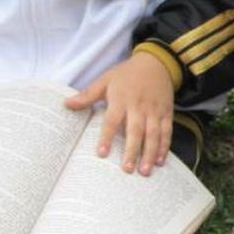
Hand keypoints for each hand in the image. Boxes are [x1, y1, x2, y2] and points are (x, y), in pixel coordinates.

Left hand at [65, 52, 174, 175]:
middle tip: (127, 170)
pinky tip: (160, 161)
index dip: (107, 137)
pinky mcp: (166, 112)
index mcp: (122, 99)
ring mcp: (155, 110)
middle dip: (132, 151)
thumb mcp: (105, 80)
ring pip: (153, 134)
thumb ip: (87, 95)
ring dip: (149, 153)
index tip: (101, 154)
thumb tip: (67, 104)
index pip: (112, 121)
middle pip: (136, 131)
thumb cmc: (127, 73)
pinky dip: (164, 146)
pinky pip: (166, 131)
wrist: (156, 62)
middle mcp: (139, 106)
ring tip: (144, 171)